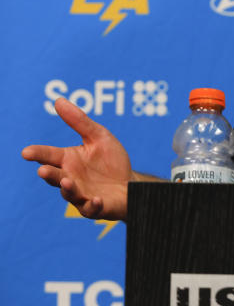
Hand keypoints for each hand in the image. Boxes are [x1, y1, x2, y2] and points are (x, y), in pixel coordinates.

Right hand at [22, 97, 133, 220]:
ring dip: (68, 189)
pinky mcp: (95, 207)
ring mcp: (81, 194)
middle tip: (43, 170)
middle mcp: (70, 178)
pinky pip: (91, 209)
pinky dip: (92, 205)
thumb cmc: (111, 161)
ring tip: (68, 181)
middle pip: (55, 177)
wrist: (130, 184)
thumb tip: (58, 100)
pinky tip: (97, 199)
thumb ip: (79, 121)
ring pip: (70, 193)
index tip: (26, 152)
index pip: (48, 156)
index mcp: (68, 160)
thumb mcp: (98, 137)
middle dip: (49, 174)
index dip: (37, 154)